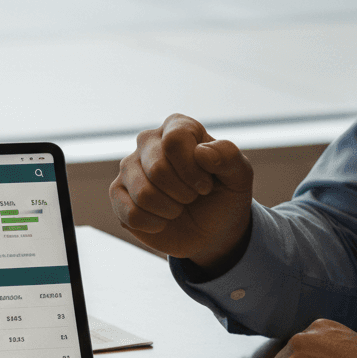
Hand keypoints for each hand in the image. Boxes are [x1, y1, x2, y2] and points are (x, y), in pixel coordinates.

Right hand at [109, 114, 253, 270]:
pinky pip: (131, 213)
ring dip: (170, 210)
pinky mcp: (117, 194)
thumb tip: (201, 152)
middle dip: (183, 193)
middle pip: (157, 169)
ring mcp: (129, 167)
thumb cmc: (223, 197)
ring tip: (178, 208)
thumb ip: (229, 157)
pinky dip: (154, 224)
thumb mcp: (239, 177)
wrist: (210, 230)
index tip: (206, 185)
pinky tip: (162, 220)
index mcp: (177, 127)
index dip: (192, 170)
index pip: (174, 141)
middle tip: (192, 197)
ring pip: (143, 194)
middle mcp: (148, 141)